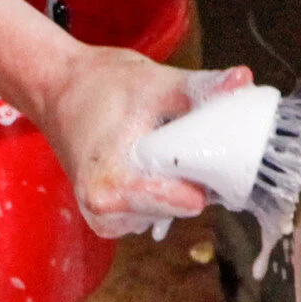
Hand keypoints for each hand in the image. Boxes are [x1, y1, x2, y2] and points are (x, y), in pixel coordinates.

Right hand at [0, 0, 249, 237]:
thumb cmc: (99, 85)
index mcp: (114, 186)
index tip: (206, 143)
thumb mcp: (156, 82)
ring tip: (157, 143)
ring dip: (175, 180)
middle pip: (182, 206)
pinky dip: (160, 186)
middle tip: (178, 135)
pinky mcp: (109, 218)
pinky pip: (155, 208)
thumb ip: (203, 89)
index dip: (206, 171)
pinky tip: (146, 158)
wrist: (58, 88)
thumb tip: (243, 81)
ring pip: (171, 209)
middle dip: (191, 174)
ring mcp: (106, 220)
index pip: (188, 201)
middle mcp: (105, 214)